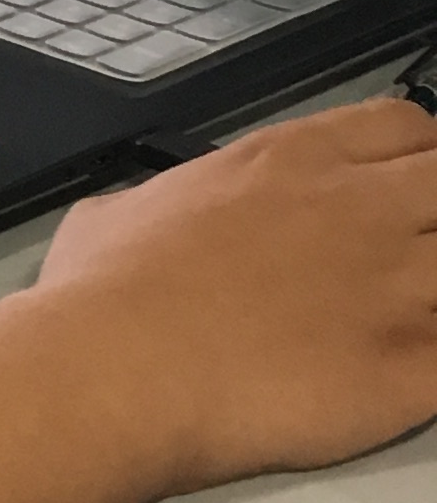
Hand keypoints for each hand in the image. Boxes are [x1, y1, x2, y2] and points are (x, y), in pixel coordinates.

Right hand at [32, 95, 436, 495]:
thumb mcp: (115, 214)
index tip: (398, 190)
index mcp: (293, 162)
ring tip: (399, 318)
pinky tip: (402, 374)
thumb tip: (143, 214)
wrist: (111, 373)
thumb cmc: (99, 297)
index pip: (406, 128)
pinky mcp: (411, 366)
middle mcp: (361, 209)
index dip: (414, 158)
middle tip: (408, 257)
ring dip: (435, 290)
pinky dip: (434, 360)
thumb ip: (159, 202)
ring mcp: (397, 287)